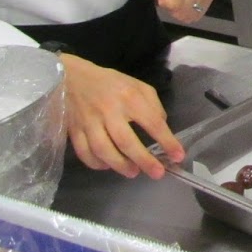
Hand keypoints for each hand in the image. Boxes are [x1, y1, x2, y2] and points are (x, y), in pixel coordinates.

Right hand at [59, 53, 182, 179]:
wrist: (74, 77)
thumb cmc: (112, 83)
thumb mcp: (139, 86)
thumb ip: (153, 105)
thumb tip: (161, 127)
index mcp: (130, 97)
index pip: (152, 122)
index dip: (167, 141)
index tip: (178, 156)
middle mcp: (109, 110)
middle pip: (126, 141)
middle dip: (143, 160)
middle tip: (157, 173)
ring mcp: (89, 121)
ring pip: (103, 150)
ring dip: (119, 165)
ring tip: (133, 173)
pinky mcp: (74, 130)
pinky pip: (84, 152)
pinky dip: (96, 163)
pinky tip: (108, 166)